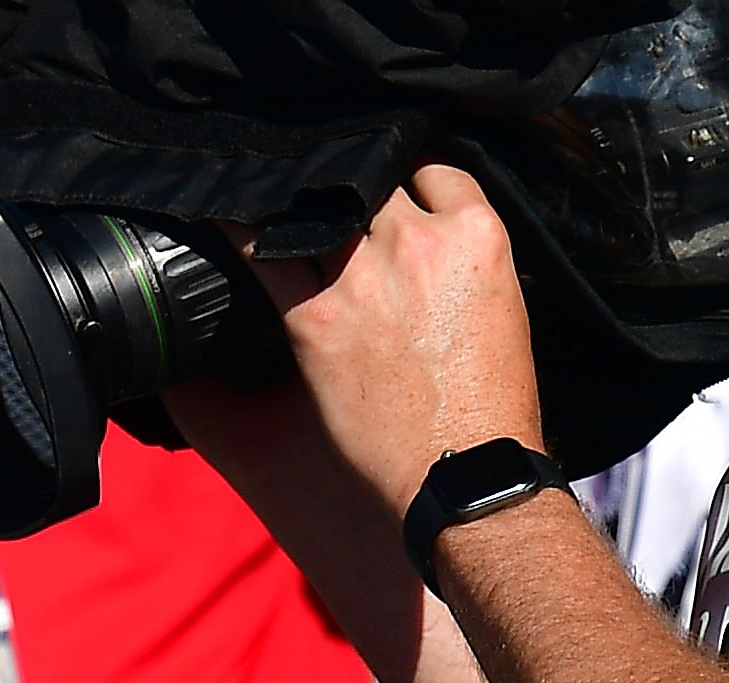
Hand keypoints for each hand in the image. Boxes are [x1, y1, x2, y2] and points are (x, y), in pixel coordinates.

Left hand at [248, 163, 543, 517]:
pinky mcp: (314, 318)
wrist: (462, 469)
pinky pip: (264, 255)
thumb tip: (436, 242)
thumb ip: (466, 258)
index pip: (432, 167)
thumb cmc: (490, 400)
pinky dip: (242, 233)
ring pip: (318, 206)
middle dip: (351, 186)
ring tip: (275, 196)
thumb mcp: (503, 303)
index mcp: (477, 233)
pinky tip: (225, 218)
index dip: (404, 175)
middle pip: (370, 179)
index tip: (384, 189)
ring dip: (298, 202)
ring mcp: (363, 277)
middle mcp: (418, 242)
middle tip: (328, 196)